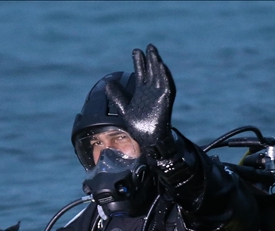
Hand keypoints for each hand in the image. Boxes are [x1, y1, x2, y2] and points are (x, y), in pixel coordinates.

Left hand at [105, 44, 175, 159]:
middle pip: (151, 71)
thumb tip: (107, 83)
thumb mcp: (124, 107)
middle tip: (147, 46)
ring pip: (159, 76)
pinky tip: (162, 67)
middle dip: (149, 59)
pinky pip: (167, 86)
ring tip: (154, 52)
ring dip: (157, 64)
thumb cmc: (138, 124)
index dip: (139, 62)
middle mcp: (152, 91)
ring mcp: (159, 95)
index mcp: (142, 91)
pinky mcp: (165, 101)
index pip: (142, 73)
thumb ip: (116, 95)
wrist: (147, 138)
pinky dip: (165, 76)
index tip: (136, 51)